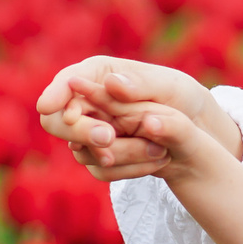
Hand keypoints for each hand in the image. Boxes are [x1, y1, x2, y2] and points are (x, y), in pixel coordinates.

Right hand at [34, 57, 236, 180]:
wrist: (194, 129)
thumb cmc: (180, 96)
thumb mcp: (169, 85)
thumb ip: (141, 85)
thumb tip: (111, 83)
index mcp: (99, 74)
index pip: (67, 81)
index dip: (55, 94)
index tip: (48, 106)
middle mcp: (88, 103)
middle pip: (58, 119)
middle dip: (80, 130)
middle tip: (108, 137)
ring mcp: (91, 131)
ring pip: (80, 149)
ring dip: (111, 154)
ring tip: (153, 150)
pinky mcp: (102, 156)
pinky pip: (99, 169)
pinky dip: (125, 168)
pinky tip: (154, 162)